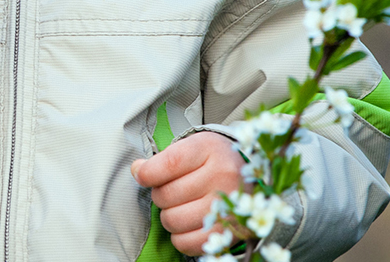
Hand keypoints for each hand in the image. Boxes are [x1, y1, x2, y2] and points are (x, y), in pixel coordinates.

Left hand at [130, 131, 243, 255]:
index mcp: (210, 149)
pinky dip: (179, 237)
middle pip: (166, 195)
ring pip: (173, 220)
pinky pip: (187, 243)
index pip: (168, 164)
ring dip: (168, 216)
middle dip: (159, 195)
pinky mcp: (229, 233)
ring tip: (179, 207)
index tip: (143, 174)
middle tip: (170, 191)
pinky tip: (186, 224)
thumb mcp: (191, 146)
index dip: (147, 173)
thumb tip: (137, 171)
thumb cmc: (213, 159)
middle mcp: (223, 176)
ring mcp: (227, 207)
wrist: (251, 175)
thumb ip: (162, 159)